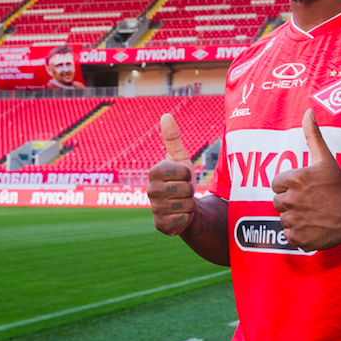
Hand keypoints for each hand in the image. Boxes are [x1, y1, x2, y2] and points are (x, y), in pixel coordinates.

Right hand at [148, 113, 195, 235]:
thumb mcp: (179, 158)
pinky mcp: (161, 226)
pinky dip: (187, 219)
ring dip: (190, 205)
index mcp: (154, 172)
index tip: (182, 177)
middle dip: (190, 191)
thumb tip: (166, 115)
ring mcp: (155, 209)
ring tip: (183, 202)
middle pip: (186, 189)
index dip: (188, 175)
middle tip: (184, 191)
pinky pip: (183, 221)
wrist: (184, 206)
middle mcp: (150, 191)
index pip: (183, 172)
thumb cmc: (181, 180)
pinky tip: (181, 217)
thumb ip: (173, 138)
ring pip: (186, 205)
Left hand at [271, 109, 340, 250]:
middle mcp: (291, 200)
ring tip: (314, 212)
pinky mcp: (299, 238)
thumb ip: (312, 134)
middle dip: (291, 201)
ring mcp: (295, 220)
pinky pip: (290, 235)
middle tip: (311, 200)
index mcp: (293, 179)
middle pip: (278, 201)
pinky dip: (299, 233)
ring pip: (284, 219)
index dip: (289, 185)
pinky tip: (314, 225)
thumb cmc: (340, 184)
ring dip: (295, 217)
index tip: (305, 188)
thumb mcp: (325, 158)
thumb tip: (308, 111)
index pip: (276, 184)